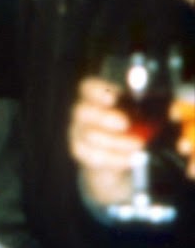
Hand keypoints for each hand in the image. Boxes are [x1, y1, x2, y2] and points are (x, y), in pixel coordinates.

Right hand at [69, 77, 139, 206]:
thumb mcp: (140, 116)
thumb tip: (168, 111)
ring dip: (117, 141)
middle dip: (104, 117)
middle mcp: (82, 113)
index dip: (98, 91)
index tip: (114, 98)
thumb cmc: (130, 129)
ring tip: (139, 145)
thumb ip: (149, 111)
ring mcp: (78, 132)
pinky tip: (133, 158)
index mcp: (95, 97)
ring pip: (91, 135)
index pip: (88, 88)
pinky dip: (117, 159)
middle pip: (82, 111)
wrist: (118, 156)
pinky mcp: (81, 152)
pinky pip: (95, 156)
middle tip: (125, 123)